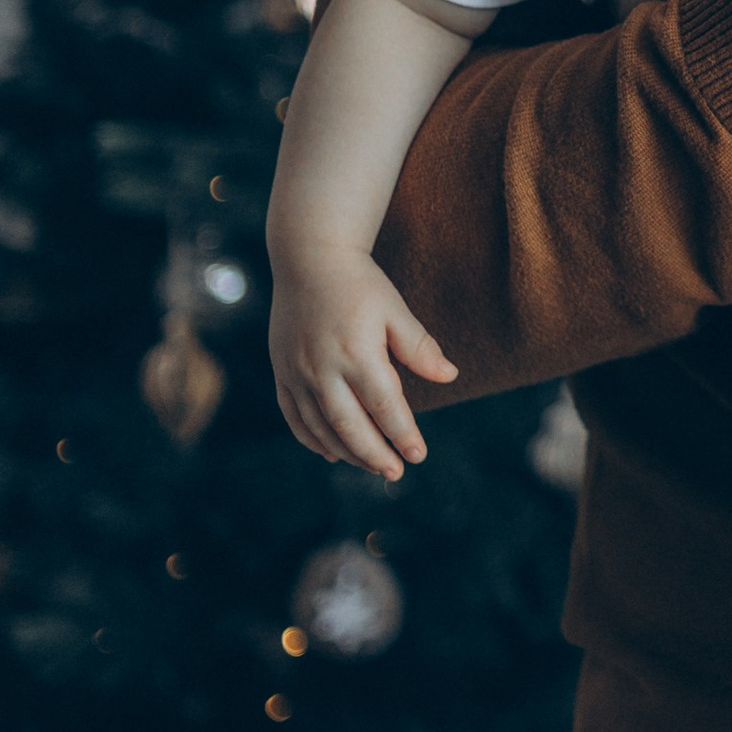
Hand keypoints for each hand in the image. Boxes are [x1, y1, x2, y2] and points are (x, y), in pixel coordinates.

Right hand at [270, 248, 457, 478]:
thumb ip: (419, 347)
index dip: (402, 434)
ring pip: (320, 427)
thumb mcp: (394, 310)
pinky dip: (312, 439)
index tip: (418, 454)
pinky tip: (332, 452)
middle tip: (395, 472)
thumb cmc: (360, 284)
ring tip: (371, 465)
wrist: (308, 259)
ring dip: (347, 451)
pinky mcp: (282, 372)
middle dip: (374, 454)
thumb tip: (450, 376)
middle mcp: (323, 368)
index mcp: (357, 353)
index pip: (385, 406)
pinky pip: (294, 416)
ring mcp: (297, 372)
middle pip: (350, 426)